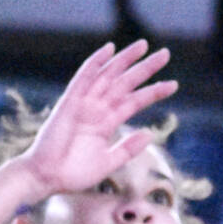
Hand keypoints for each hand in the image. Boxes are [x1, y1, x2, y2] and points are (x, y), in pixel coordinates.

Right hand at [14, 41, 174, 198]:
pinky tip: (110, 49)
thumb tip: (150, 133)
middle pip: (125, 82)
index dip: (154, 91)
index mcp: (106, 122)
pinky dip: (96, 62)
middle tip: (165, 53)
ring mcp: (84, 103)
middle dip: (145, 68)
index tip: (174, 84)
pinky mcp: (70, 102)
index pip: (135, 101)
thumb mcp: (109, 162)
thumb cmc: (73, 173)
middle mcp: (97, 109)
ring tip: (144, 45)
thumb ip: (128, 148)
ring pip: (108, 76)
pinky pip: (84, 78)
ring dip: (125, 59)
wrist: (48, 178)